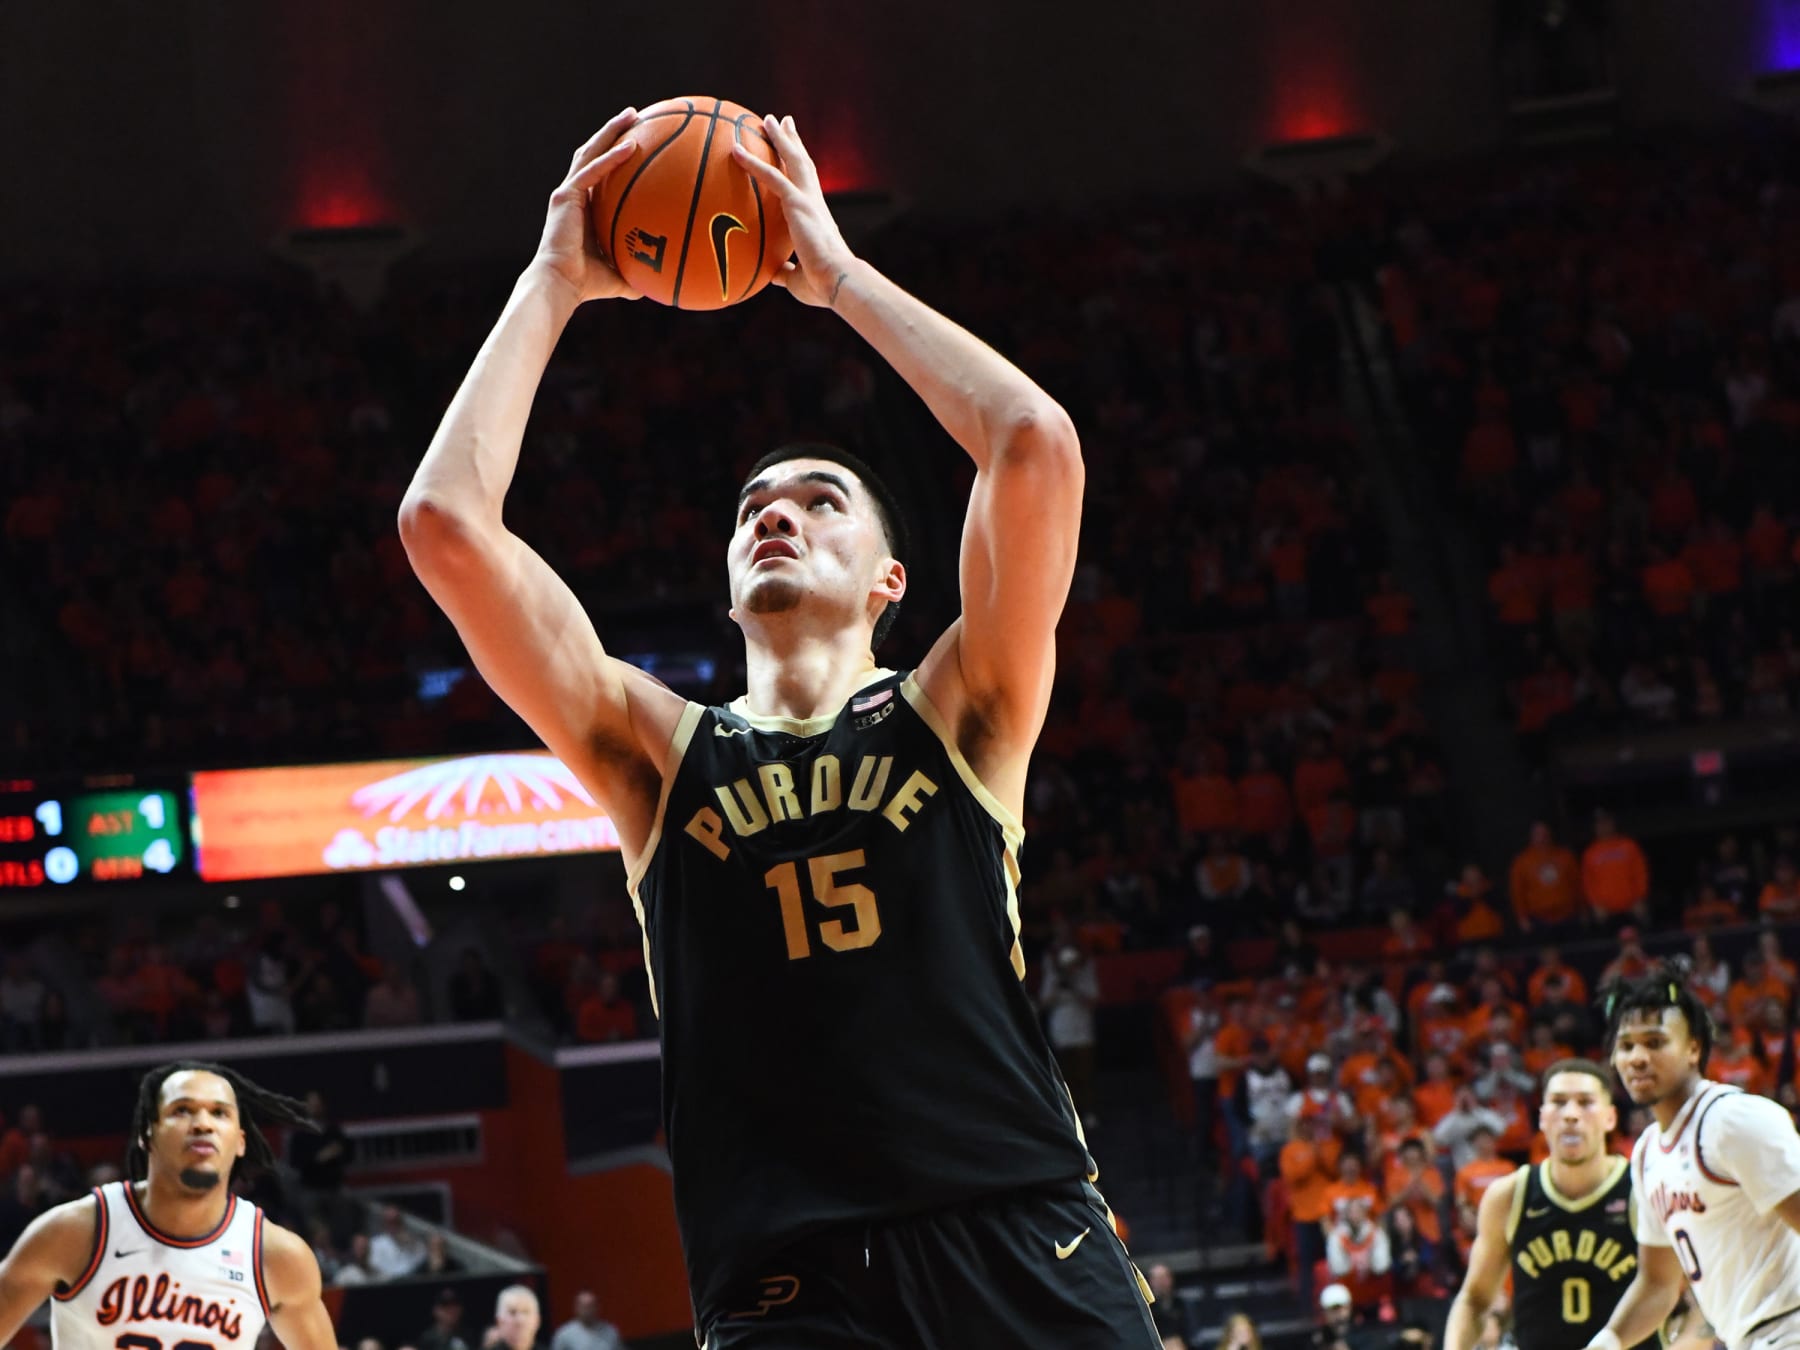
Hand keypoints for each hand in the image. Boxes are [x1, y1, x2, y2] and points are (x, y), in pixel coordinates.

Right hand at [531, 110, 643, 302]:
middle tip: (635, 115)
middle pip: (594, 152)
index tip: (636, 139)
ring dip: (611, 131)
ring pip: (590, 152)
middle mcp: (572, 194)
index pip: (599, 172)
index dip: (614, 153)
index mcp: (582, 207)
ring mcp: (567, 193)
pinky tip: (631, 146)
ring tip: (632, 114)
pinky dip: (611, 158)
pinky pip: (593, 171)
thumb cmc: (587, 284)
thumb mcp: (620, 275)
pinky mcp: (565, 196)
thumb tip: (661, 282)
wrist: (560, 285)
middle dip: (613, 131)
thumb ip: (638, 272)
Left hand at [731, 115, 855, 307]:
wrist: (836, 281)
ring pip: (792, 159)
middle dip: (792, 141)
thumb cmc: (820, 286)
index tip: (794, 150)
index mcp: (816, 216)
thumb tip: (772, 275)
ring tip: (767, 119)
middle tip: (783, 121)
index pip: (806, 184)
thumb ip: (785, 270)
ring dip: (779, 137)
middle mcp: (814, 201)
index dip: (799, 166)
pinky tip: (734, 150)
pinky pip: (771, 176)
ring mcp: (808, 199)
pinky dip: (752, 162)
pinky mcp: (798, 203)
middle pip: (803, 162)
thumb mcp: (797, 278)